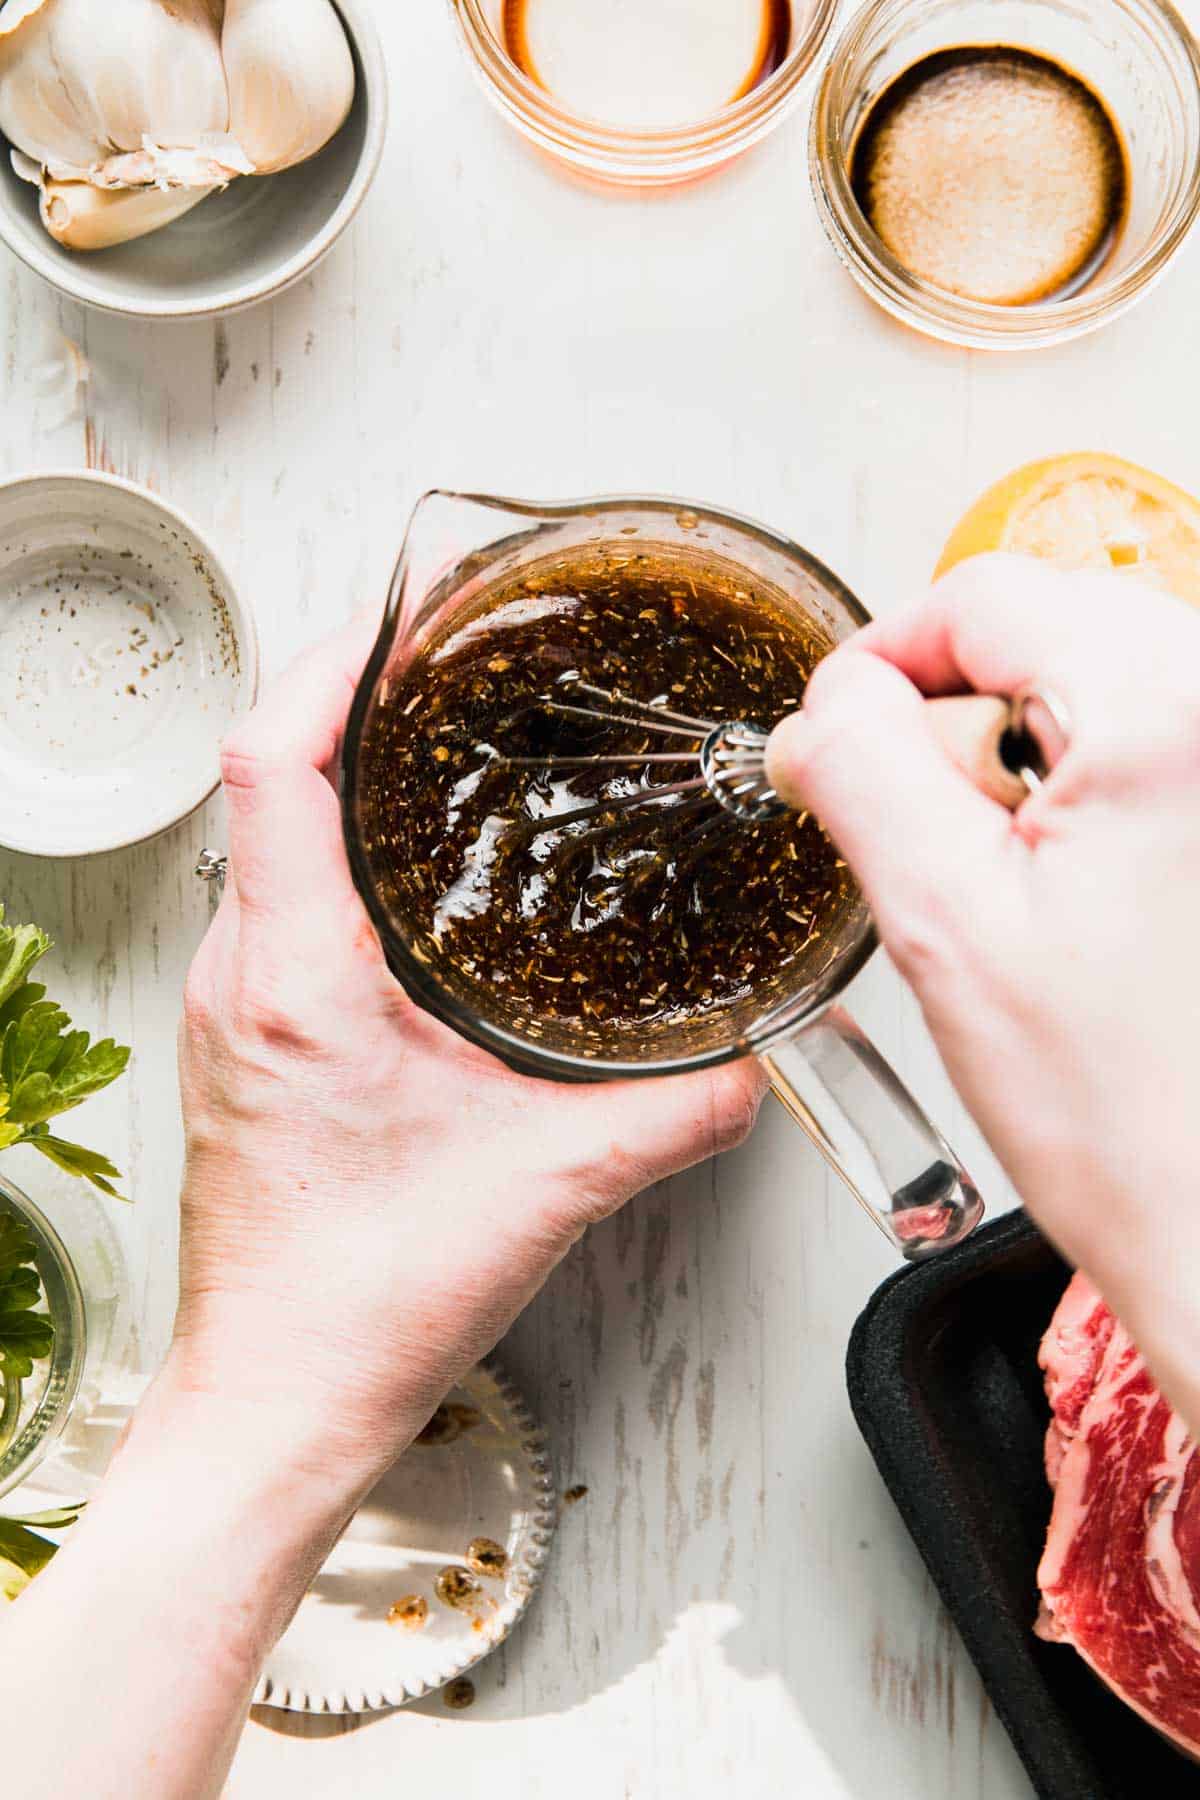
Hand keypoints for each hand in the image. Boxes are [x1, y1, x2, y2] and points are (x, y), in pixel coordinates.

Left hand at [175, 615, 763, 1480]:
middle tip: (445, 656)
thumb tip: (758, 1055)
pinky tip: (416, 870)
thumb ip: (679, 1110)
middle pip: (265, 774)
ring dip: (342, 770)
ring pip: (266, 835)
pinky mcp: (248, 1038)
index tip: (405, 619)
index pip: (274, 761)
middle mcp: (242, 976)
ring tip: (438, 738)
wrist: (281, 1397)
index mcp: (296, 981)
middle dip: (350, 694)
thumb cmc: (363, 1302)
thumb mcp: (551, 1185)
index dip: (332, 665)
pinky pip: (275, 894)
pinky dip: (336, 844)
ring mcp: (232, 1005)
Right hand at [766, 553, 1199, 1421]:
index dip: (883, 655)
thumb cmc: (1127, 1114)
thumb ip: (864, 775)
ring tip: (1009, 870)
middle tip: (921, 821)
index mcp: (1166, 715)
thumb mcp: (945, 923)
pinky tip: (1073, 881)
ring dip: (1022, 748)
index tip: (837, 728)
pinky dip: (1083, 780)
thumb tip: (821, 710)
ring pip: (1101, 677)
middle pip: (1051, 621)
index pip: (988, 594)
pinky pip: (1152, 735)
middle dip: (959, 707)